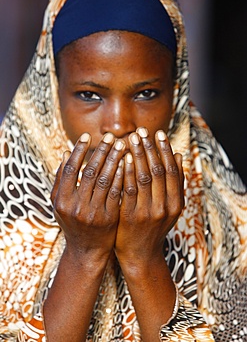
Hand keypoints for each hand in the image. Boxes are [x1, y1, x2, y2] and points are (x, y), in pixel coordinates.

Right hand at [51, 132, 124, 261]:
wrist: (87, 251)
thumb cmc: (73, 223)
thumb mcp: (60, 204)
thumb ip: (61, 180)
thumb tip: (66, 153)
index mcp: (61, 200)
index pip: (69, 169)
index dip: (79, 151)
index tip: (87, 136)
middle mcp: (75, 207)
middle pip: (89, 171)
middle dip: (101, 151)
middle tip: (111, 136)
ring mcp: (92, 213)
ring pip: (104, 179)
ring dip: (114, 160)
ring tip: (121, 145)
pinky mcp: (108, 218)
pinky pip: (116, 192)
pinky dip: (121, 176)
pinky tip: (127, 163)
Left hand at [115, 128, 183, 268]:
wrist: (140, 254)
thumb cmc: (154, 227)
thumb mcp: (170, 207)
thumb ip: (175, 184)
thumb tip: (179, 156)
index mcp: (176, 203)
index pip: (171, 170)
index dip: (164, 150)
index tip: (158, 133)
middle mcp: (165, 207)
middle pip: (158, 170)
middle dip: (150, 148)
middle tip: (142, 130)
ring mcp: (148, 212)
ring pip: (144, 177)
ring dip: (138, 155)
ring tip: (131, 139)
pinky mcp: (131, 217)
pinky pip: (129, 190)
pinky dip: (127, 172)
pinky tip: (122, 159)